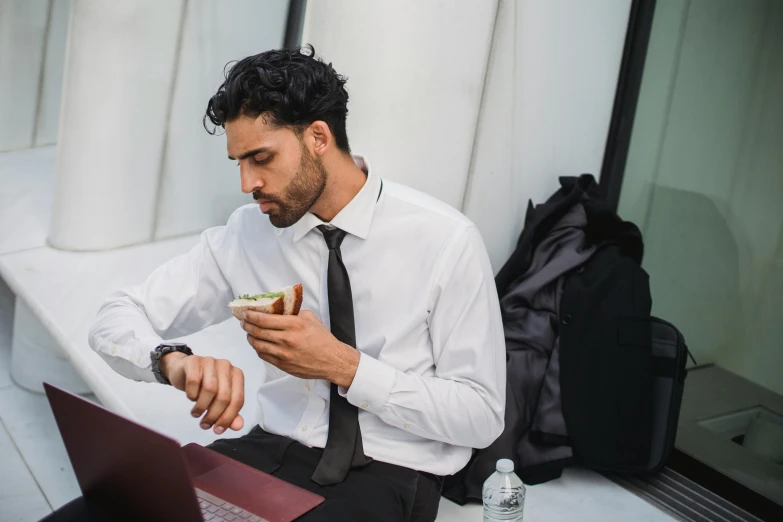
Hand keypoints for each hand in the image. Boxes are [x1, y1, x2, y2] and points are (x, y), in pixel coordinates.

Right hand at [161, 352, 244, 434]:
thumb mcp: (217, 400)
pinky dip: (192, 394)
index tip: (218, 430)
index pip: (238, 400)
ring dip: (201, 406)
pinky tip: (191, 398)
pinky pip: (194, 381)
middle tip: (204, 424)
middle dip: (214, 415)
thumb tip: (239, 426)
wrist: (182, 371)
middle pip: (224, 396)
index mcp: (237, 375)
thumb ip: (229, 413)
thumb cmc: (203, 386)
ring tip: (196, 413)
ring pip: (210, 389)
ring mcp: (210, 361)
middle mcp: (226, 366)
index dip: (228, 418)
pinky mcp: (194, 360)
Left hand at [241, 310, 359, 387]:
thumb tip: (278, 310)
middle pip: (257, 331)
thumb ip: (293, 313)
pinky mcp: (283, 365)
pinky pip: (264, 356)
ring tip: (249, 333)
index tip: (246, 313)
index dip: (251, 315)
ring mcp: (283, 354)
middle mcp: (286, 339)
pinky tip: (258, 344)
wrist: (332, 360)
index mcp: (293, 325)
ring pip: (258, 345)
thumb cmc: (323, 339)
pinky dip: (258, 349)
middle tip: (244, 322)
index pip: (263, 319)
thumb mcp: (310, 318)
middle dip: (247, 325)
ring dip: (250, 337)